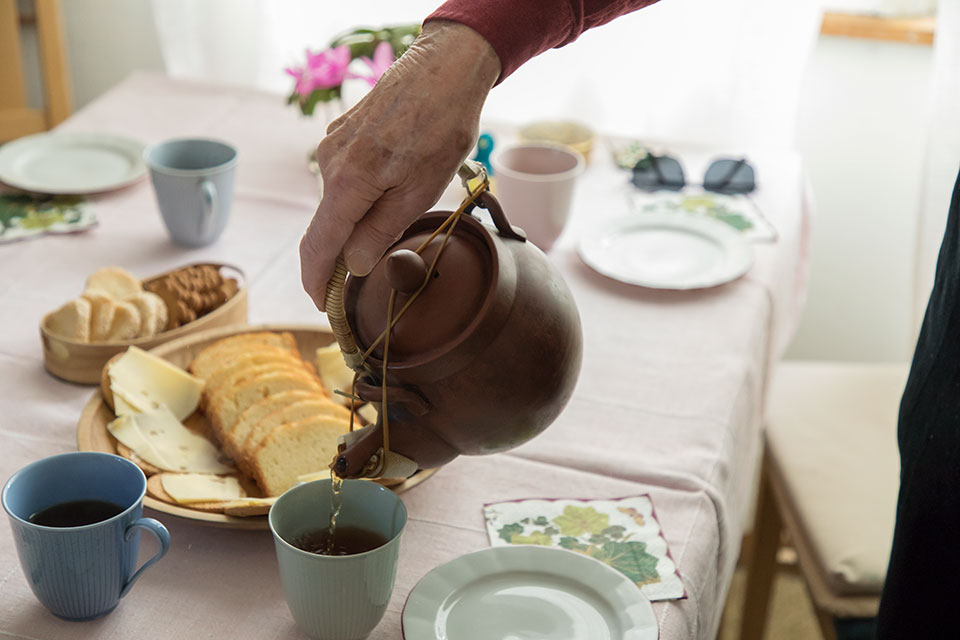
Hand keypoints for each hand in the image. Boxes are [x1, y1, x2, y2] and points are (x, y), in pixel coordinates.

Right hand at [300, 20, 500, 310]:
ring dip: (356, 224)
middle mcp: (330, 164)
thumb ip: (381, 231)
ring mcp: (333, 146)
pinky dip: (359, 198)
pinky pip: (345, 179)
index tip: (321, 306)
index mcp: (347, 183)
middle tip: (361, 283)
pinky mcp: (343, 134)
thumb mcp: (419, 192)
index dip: (317, 281)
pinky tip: (389, 192)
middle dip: (340, 258)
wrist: (444, 70)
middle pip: (327, 226)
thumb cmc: (440, 130)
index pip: (319, 246)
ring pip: (338, 202)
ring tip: (395, 222)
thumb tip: (355, 266)